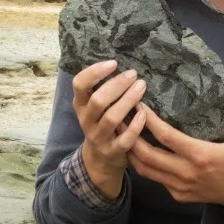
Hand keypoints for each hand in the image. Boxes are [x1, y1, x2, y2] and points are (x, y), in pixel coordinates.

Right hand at [72, 60, 146, 198]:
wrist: (100, 160)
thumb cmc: (101, 123)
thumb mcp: (94, 107)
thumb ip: (101, 88)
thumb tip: (121, 63)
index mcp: (80, 105)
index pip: (79, 85)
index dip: (94, 72)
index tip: (113, 63)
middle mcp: (86, 121)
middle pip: (98, 101)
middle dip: (116, 85)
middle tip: (133, 74)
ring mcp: (99, 137)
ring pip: (111, 118)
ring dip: (128, 101)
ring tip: (142, 86)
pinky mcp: (113, 151)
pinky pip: (125, 139)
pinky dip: (135, 125)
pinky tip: (144, 113)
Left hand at [128, 101, 223, 220]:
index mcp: (201, 155)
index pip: (166, 137)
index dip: (149, 120)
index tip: (139, 104)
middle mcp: (185, 172)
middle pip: (147, 155)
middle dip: (129, 135)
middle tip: (121, 117)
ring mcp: (178, 186)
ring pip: (144, 170)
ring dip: (130, 151)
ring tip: (123, 132)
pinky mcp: (177, 195)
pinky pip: (155, 178)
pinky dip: (143, 163)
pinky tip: (139, 149)